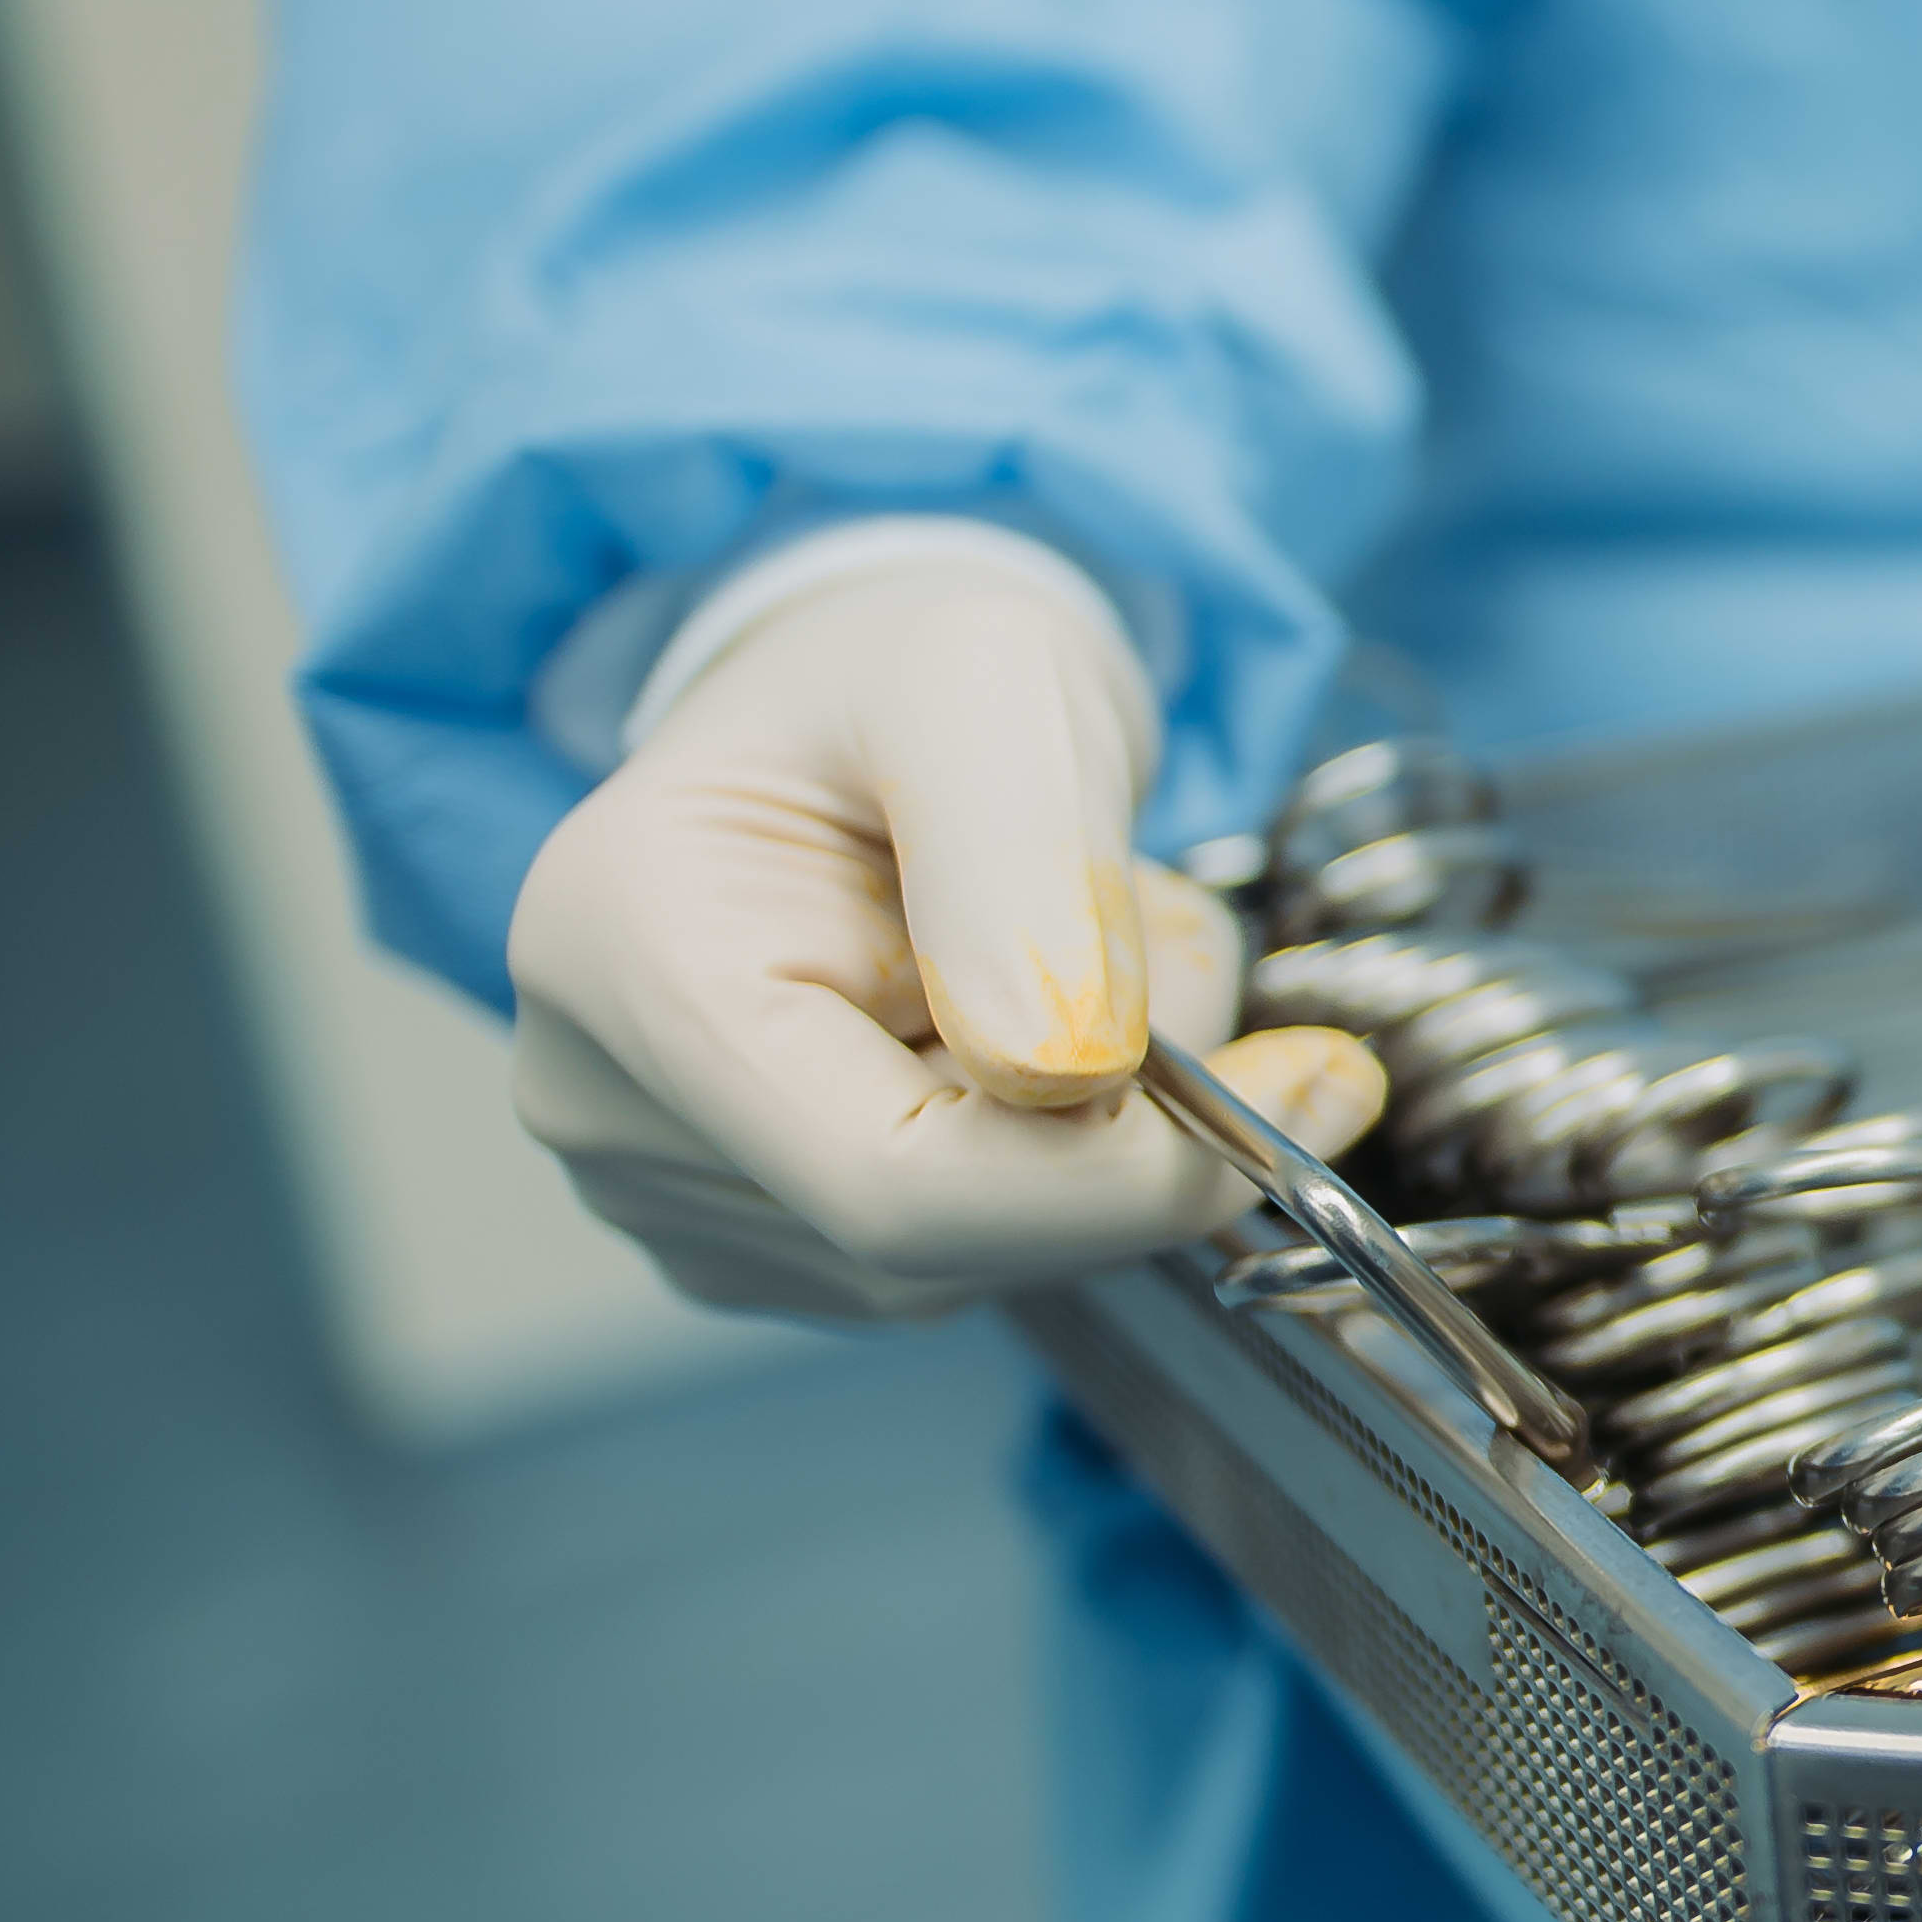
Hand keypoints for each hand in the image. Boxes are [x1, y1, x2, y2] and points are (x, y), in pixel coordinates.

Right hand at [504, 556, 1383, 1320]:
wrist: (854, 709)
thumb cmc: (901, 671)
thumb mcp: (986, 679)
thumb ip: (1024, 862)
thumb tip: (1064, 1076)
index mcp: (625, 960)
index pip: (896, 1187)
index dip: (1129, 1176)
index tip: (1311, 1079)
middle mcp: (611, 1110)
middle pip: (959, 1231)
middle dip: (1135, 1110)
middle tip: (1163, 931)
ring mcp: (683, 1195)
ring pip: (996, 1249)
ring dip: (1114, 1113)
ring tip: (1074, 937)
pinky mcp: (772, 1237)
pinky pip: (989, 1244)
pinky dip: (1073, 1143)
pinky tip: (1035, 1018)